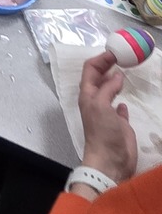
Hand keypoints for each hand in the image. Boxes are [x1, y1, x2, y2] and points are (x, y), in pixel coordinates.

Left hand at [78, 51, 137, 182]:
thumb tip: (117, 74)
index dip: (100, 59)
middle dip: (107, 66)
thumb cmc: (101, 132)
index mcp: (87, 95)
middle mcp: (96, 101)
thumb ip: (107, 88)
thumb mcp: (100, 105)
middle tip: (122, 57)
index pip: (90, 70)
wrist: (110, 160)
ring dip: (115, 80)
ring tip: (126, 71)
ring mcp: (107, 112)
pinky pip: (118, 107)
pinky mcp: (119, 123)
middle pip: (99, 78)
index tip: (115, 52)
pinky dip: (120, 99)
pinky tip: (124, 98)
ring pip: (109, 90)